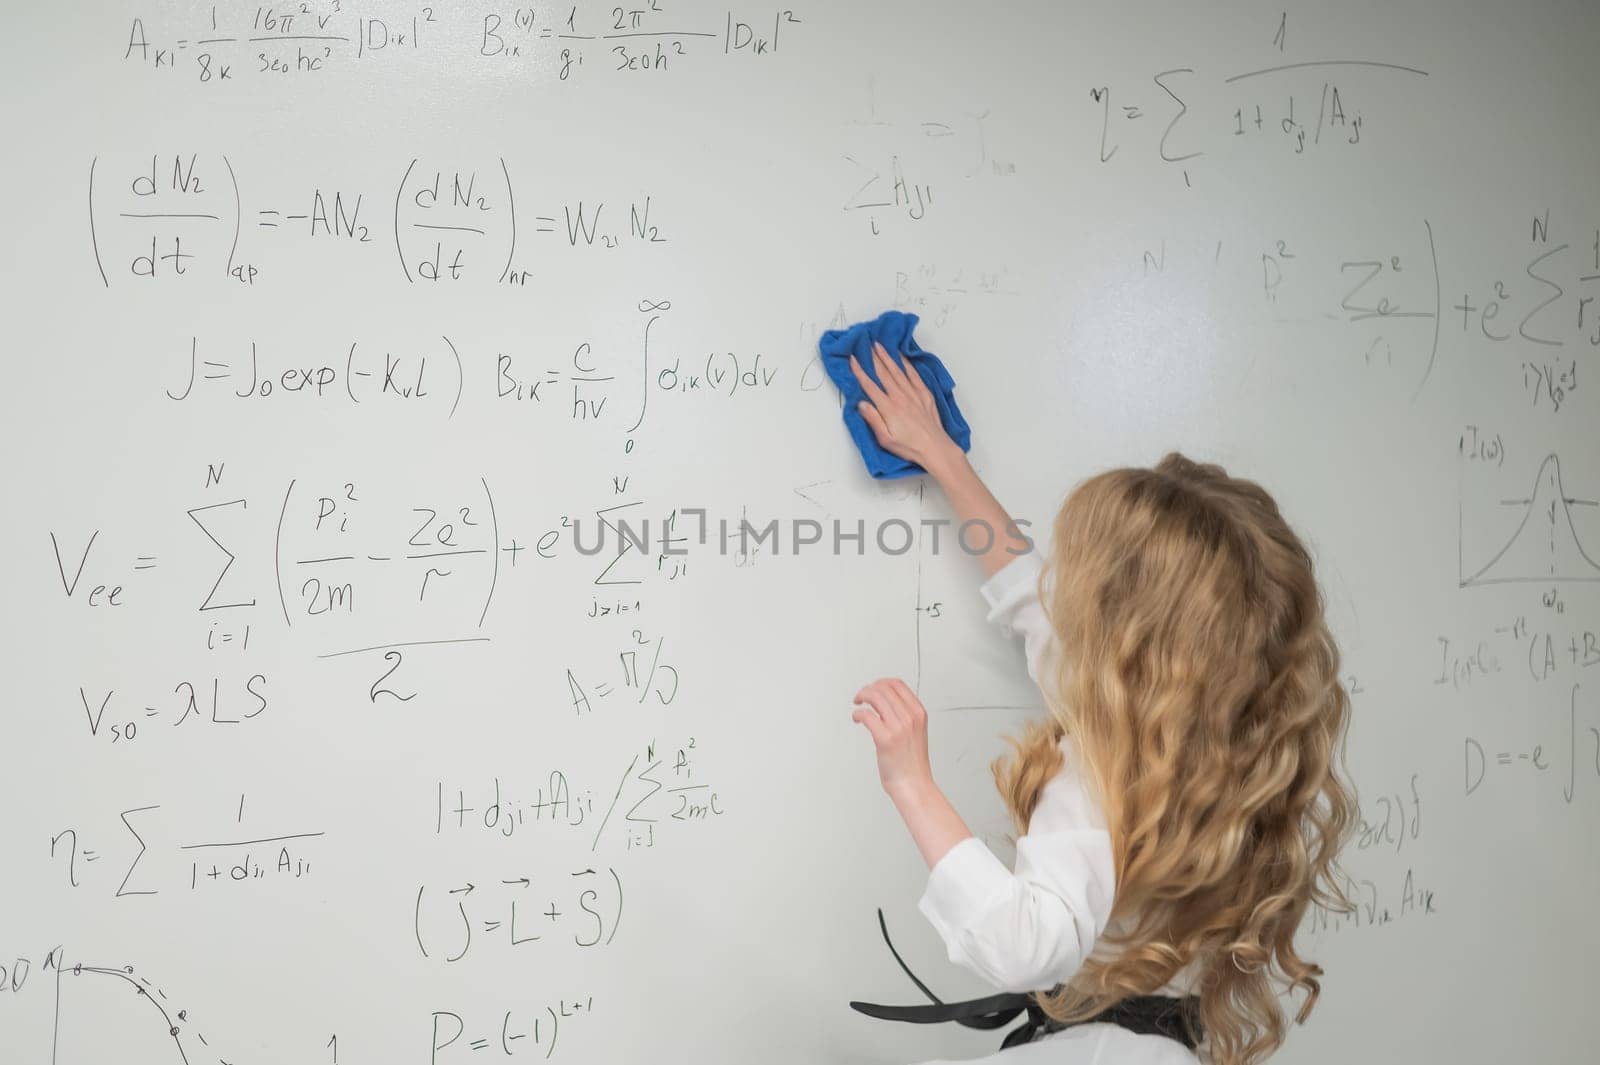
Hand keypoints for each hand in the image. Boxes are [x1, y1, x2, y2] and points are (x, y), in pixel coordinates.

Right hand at [849, 342, 959, 473]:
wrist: (935, 448)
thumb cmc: (910, 447)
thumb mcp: (885, 439)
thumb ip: (873, 419)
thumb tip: (862, 404)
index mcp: (888, 408)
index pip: (870, 385)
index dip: (860, 371)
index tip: (852, 359)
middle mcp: (900, 397)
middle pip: (884, 373)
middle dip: (874, 358)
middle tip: (866, 345)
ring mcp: (914, 394)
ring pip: (898, 371)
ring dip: (888, 357)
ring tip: (880, 346)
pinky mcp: (925, 395)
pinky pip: (914, 375)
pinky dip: (907, 364)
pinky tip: (902, 357)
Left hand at [851, 677, 934, 798]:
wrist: (913, 785)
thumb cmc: (912, 763)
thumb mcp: (916, 732)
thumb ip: (905, 716)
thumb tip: (886, 703)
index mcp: (918, 713)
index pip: (897, 684)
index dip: (880, 683)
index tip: (873, 688)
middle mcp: (910, 717)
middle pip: (884, 687)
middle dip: (868, 689)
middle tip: (861, 697)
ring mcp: (898, 728)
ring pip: (874, 697)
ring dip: (862, 697)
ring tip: (858, 704)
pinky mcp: (885, 739)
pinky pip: (867, 715)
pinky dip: (858, 714)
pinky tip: (857, 719)